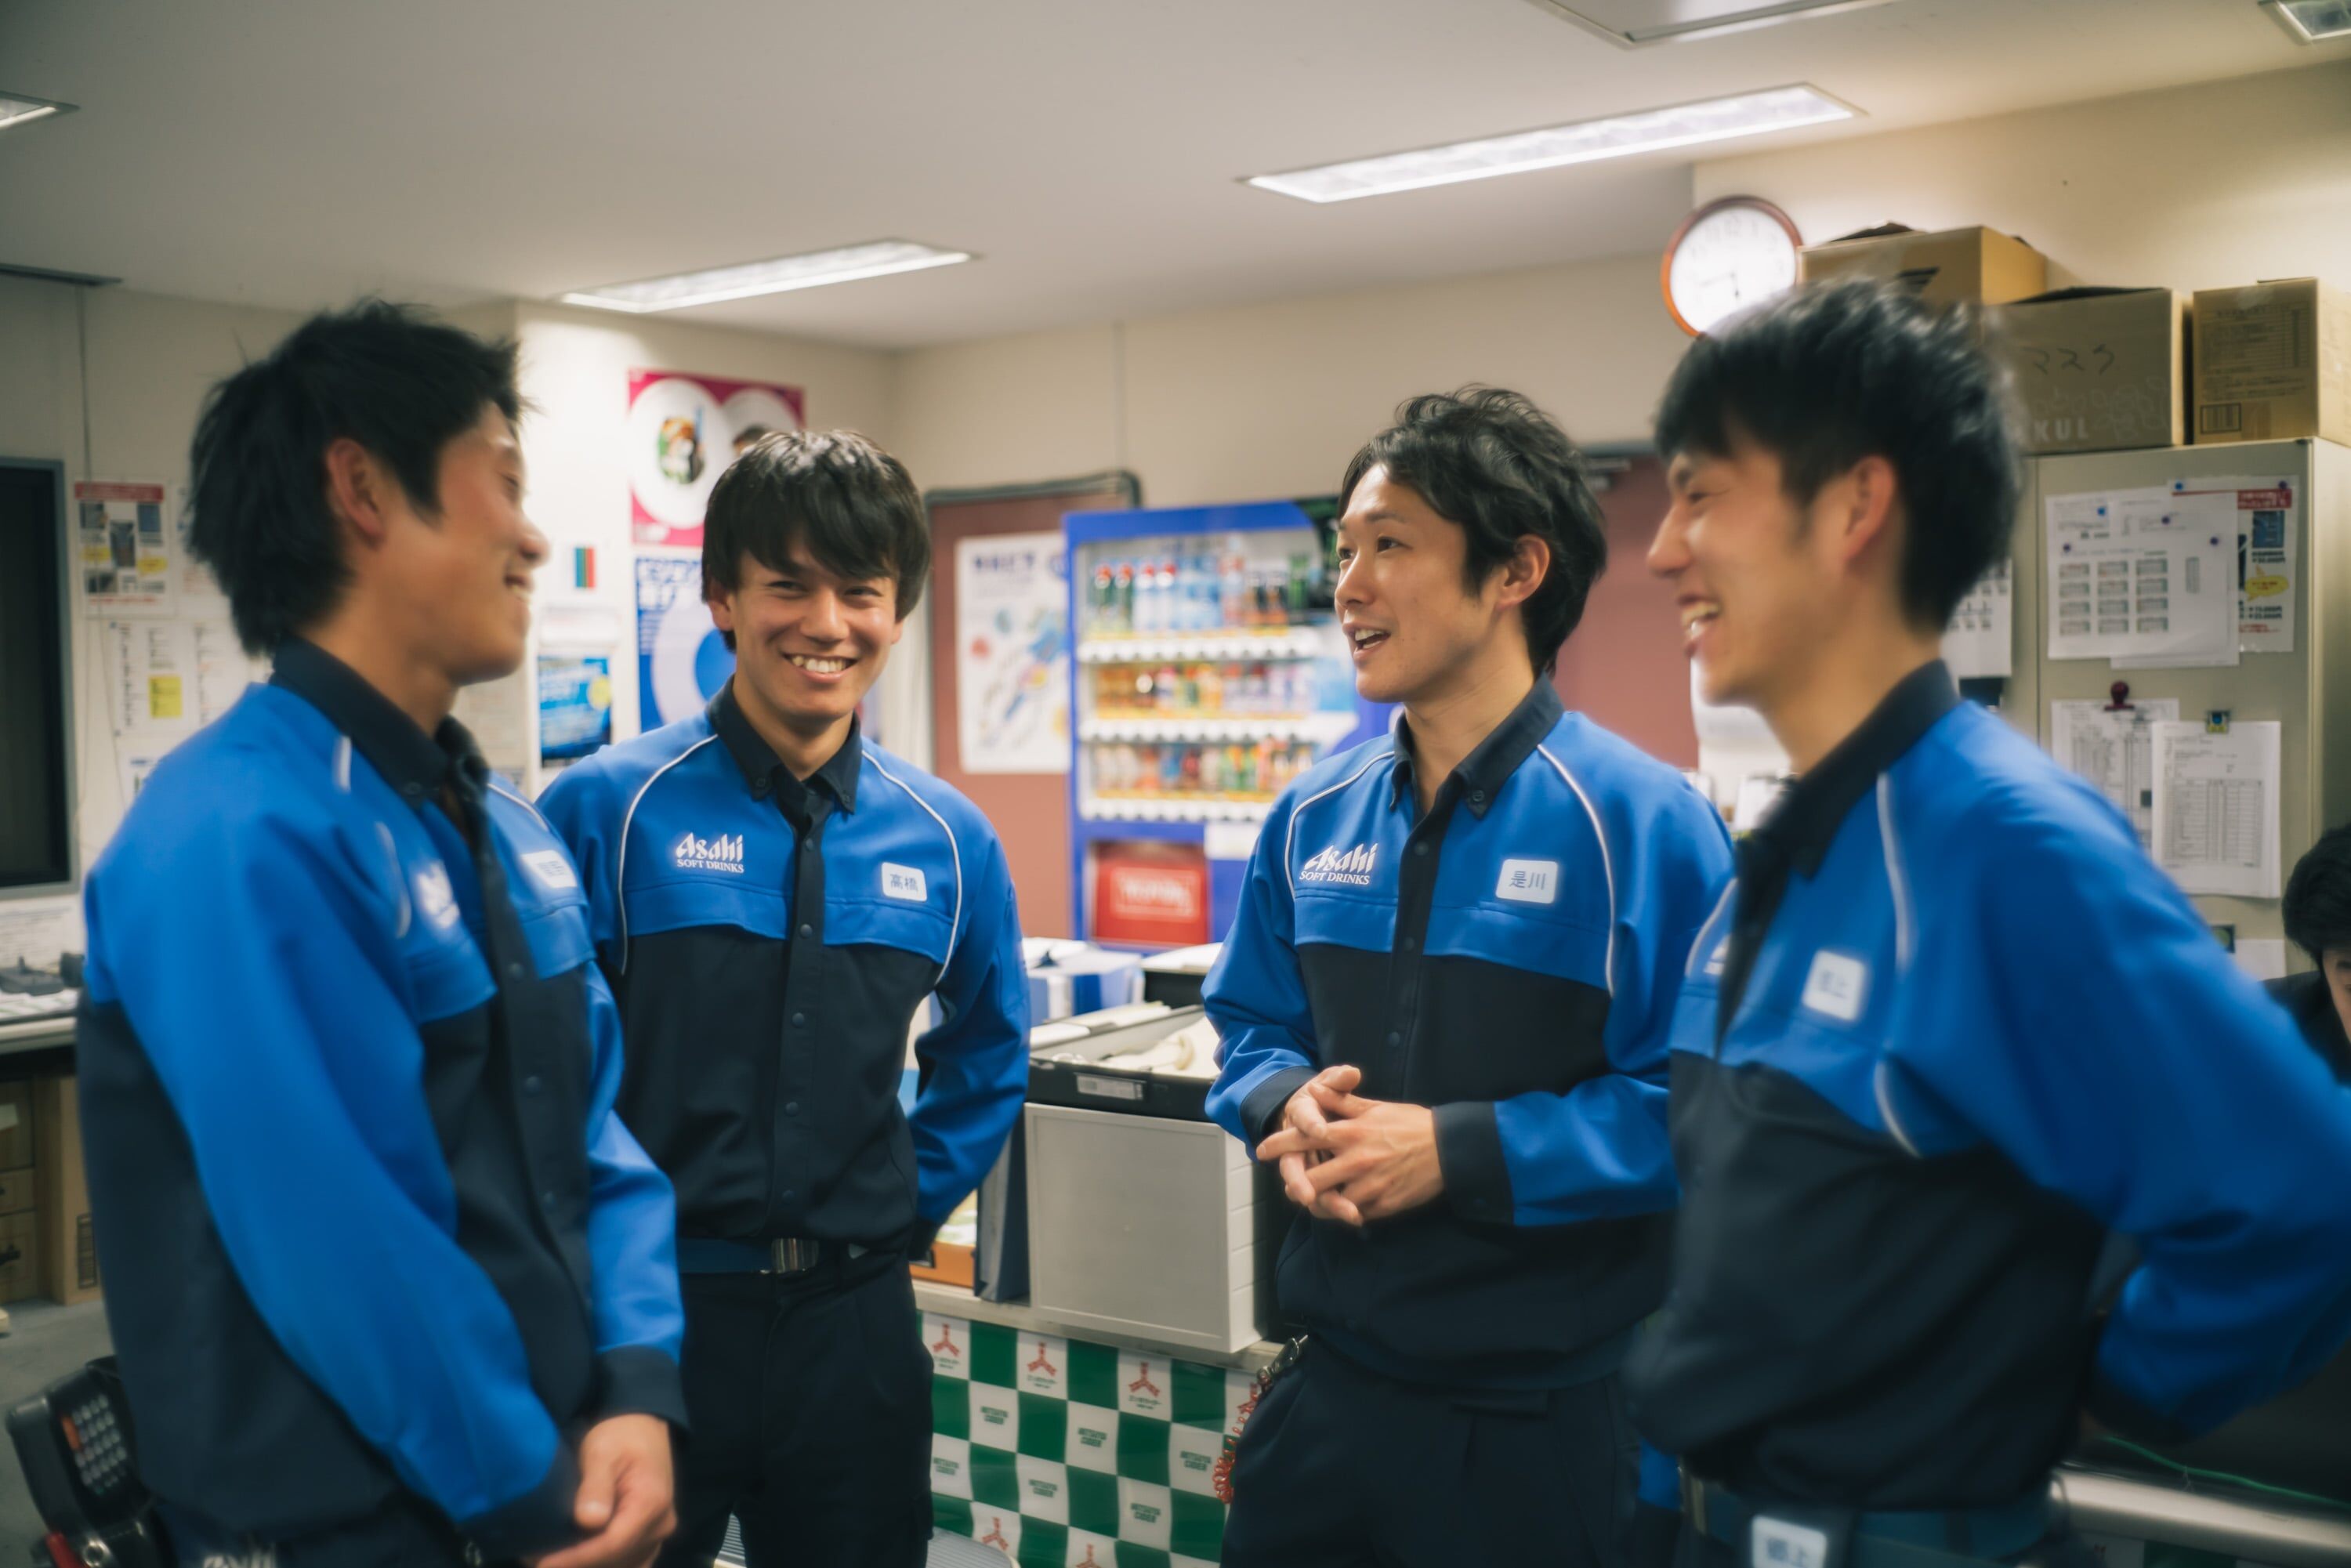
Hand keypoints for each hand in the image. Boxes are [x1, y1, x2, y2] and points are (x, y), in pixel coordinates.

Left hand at [531, 1414, 676, 1567]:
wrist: (644, 1427)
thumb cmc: (620, 1435)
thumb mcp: (602, 1451)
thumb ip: (596, 1485)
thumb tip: (588, 1520)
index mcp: (651, 1503)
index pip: (612, 1543)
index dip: (576, 1558)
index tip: (542, 1563)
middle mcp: (660, 1524)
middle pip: (617, 1559)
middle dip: (576, 1564)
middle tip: (535, 1560)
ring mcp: (658, 1533)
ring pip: (625, 1565)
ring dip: (590, 1565)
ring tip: (551, 1560)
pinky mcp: (650, 1536)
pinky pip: (630, 1562)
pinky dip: (604, 1563)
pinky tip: (577, 1560)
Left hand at [1258, 1077, 1443, 1226]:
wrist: (1449, 1149)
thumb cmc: (1411, 1124)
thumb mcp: (1376, 1108)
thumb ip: (1343, 1101)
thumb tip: (1317, 1090)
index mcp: (1351, 1133)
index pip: (1305, 1138)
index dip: (1280, 1144)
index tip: (1262, 1150)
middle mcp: (1355, 1160)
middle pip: (1310, 1181)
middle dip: (1297, 1185)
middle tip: (1293, 1187)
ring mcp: (1369, 1186)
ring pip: (1329, 1204)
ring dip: (1320, 1203)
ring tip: (1318, 1200)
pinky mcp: (1382, 1204)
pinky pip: (1354, 1214)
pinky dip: (1346, 1211)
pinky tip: (1347, 1206)